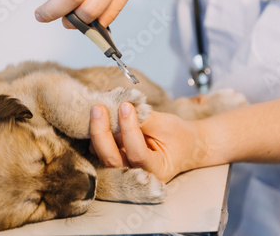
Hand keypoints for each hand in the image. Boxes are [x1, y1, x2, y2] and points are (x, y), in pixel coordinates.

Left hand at [89, 103, 207, 182]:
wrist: (182, 145)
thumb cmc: (178, 136)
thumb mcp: (166, 125)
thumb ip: (144, 118)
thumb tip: (120, 104)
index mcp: (156, 170)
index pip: (137, 154)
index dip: (129, 129)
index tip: (126, 106)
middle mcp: (136, 176)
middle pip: (111, 159)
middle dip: (101, 133)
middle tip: (98, 108)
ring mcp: (123, 170)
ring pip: (102, 154)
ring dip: (96, 131)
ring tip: (98, 108)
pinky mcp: (114, 161)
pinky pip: (100, 148)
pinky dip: (98, 131)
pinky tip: (100, 114)